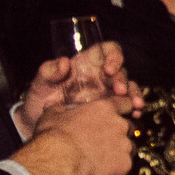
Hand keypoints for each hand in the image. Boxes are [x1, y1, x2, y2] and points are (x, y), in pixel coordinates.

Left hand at [15, 42, 130, 134]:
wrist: (38, 124)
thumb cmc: (39, 97)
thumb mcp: (39, 82)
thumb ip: (49, 71)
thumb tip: (64, 63)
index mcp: (87, 62)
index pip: (108, 50)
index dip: (114, 56)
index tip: (109, 70)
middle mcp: (100, 75)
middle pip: (121, 71)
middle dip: (123, 80)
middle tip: (120, 92)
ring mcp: (107, 93)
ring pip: (129, 88)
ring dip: (134, 95)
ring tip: (135, 107)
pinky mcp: (110, 109)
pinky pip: (126, 107)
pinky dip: (132, 110)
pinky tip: (134, 117)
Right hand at [26, 93, 137, 174]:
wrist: (59, 160)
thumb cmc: (54, 136)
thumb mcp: (52, 115)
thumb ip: (59, 109)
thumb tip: (55, 107)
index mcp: (104, 109)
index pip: (125, 103)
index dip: (123, 108)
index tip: (120, 114)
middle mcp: (119, 124)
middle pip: (129, 126)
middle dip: (120, 132)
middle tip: (104, 141)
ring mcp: (124, 145)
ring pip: (129, 147)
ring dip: (120, 150)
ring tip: (103, 158)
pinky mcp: (125, 164)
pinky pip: (126, 165)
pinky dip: (117, 168)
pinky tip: (103, 170)